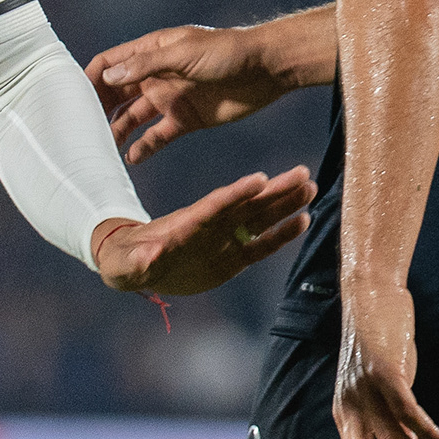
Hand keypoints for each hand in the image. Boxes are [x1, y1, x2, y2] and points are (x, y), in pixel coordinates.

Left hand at [90, 165, 317, 297]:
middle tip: (302, 173)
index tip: (259, 180)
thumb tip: (148, 255)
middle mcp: (213, 225)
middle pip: (247, 204)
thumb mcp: (129, 262)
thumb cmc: (128, 259)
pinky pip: (263, 245)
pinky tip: (303, 220)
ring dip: (285, 203)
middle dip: (274, 190)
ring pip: (261, 218)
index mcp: (189, 223)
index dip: (237, 193)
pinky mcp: (234, 257)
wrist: (138, 265)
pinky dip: (283, 234)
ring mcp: (226, 238)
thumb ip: (141, 259)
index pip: (217, 205)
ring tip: (310, 187)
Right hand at [91, 22, 293, 163]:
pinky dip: (144, 147)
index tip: (69, 100)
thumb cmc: (228, 52)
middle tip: (78, 132)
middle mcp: (155, 76)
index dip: (89, 79)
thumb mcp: (184, 53)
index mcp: (152, 52)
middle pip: (115, 94)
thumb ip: (146, 65)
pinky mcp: (185, 120)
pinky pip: (158, 136)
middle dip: (96, 111)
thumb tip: (108, 77)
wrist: (268, 69)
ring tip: (100, 151)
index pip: (109, 64)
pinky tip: (130, 160)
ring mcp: (169, 98)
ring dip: (116, 132)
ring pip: (133, 118)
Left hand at [331, 282, 438, 438]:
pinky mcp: (384, 372)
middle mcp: (350, 407)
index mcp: (346, 415)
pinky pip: (407, 410)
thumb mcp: (380, 393)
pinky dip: (425, 430)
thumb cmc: (379, 346)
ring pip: (392, 438)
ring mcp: (365, 390)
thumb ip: (390, 428)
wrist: (370, 296)